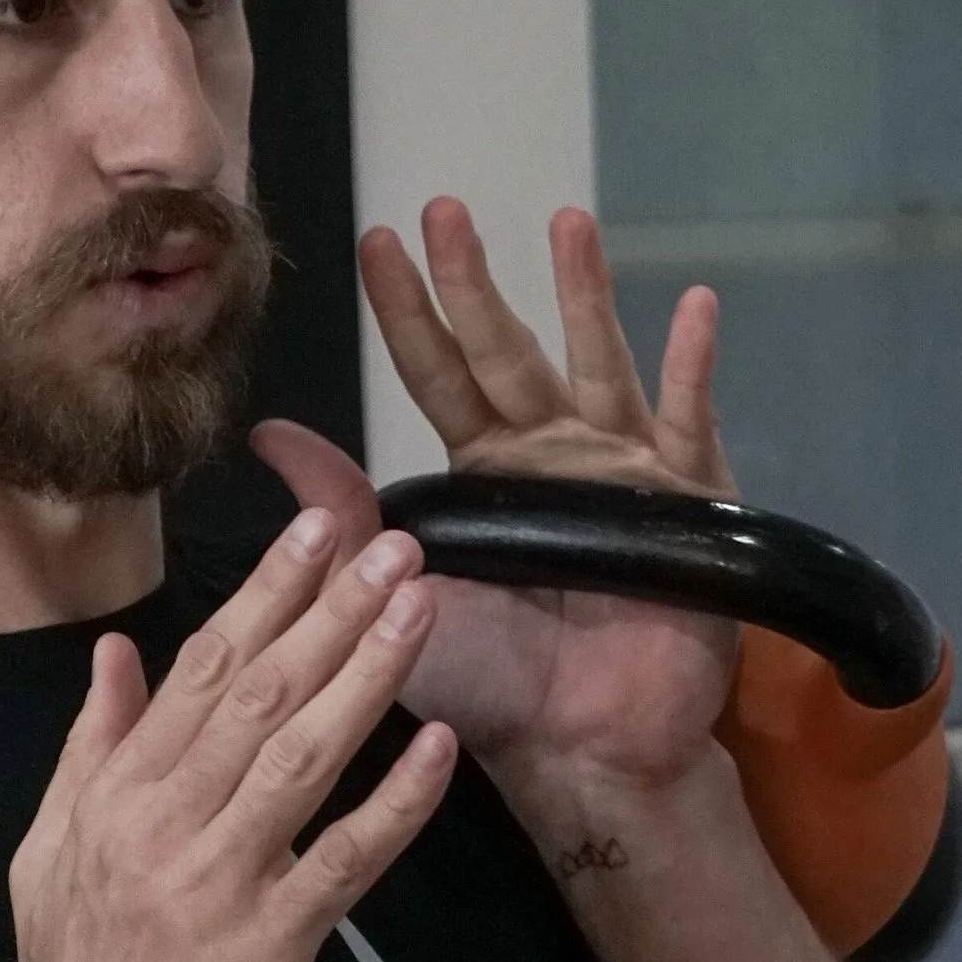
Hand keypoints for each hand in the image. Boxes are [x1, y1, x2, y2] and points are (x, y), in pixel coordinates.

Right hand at [0, 514, 455, 961]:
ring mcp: (211, 889)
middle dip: (333, 609)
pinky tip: (439, 751)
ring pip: (300, 757)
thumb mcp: (48, 861)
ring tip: (422, 607)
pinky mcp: (262, 956)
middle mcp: (158, 827)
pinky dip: (393, 804)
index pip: (201, 669)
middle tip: (398, 543)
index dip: (268, 591)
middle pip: (259, 694)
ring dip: (368, 676)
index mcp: (111, 797)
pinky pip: (341, 863)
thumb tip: (115, 658)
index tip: (320, 527)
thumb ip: (89, 754)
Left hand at [253, 199, 736, 793]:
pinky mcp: (686, 503)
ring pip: (598, 363)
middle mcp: (548, 457)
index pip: (435, 373)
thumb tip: (265, 436)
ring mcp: (621, 472)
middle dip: (476, 281)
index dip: (407, 311)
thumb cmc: (486, 687)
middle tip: (444, 208)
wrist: (578, 753)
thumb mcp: (392, 595)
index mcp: (478, 475)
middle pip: (507, 350)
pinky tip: (696, 305)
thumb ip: (341, 515)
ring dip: (584, 293)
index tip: (375, 240)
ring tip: (567, 221)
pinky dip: (694, 367)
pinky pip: (690, 423)